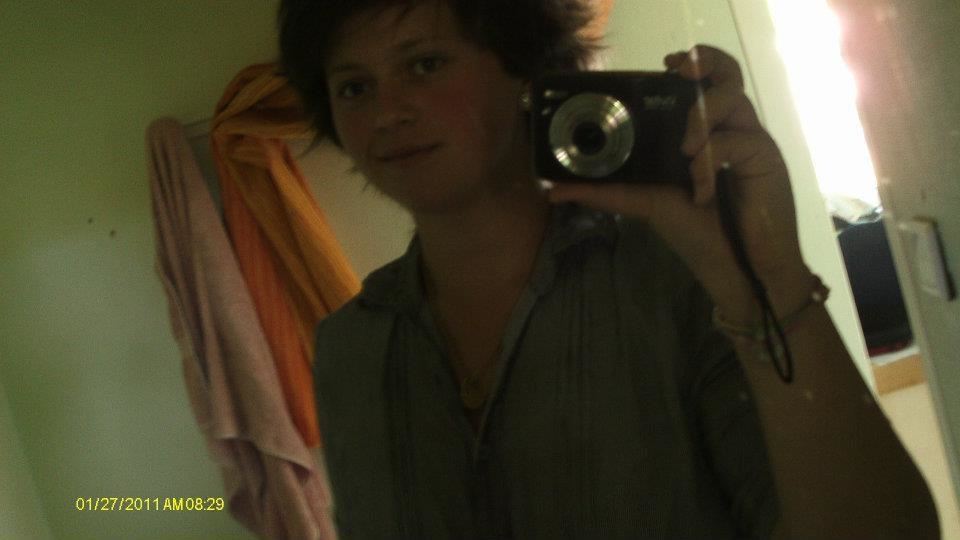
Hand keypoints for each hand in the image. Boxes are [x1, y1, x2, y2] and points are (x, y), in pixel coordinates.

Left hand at [544, 45, 810, 322]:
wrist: (739, 273)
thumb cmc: (698, 235)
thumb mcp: (647, 206)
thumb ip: (607, 192)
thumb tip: (553, 189)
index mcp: (702, 134)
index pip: (698, 85)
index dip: (687, 66)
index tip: (664, 64)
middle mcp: (727, 130)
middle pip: (723, 75)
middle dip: (703, 64)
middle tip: (678, 71)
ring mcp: (750, 141)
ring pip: (732, 98)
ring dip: (701, 118)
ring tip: (685, 150)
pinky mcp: (767, 159)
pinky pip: (739, 140)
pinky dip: (713, 162)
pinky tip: (702, 191)